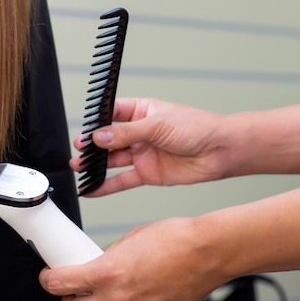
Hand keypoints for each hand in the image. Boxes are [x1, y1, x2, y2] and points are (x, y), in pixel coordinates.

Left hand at [38, 216, 226, 300]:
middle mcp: (118, 296)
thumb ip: (108, 257)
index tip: (50, 277)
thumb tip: (95, 263)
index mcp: (107, 271)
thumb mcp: (129, 238)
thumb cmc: (175, 238)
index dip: (49, 280)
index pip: (60, 284)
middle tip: (75, 292)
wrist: (209, 249)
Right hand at [71, 98, 229, 196]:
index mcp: (142, 112)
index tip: (84, 129)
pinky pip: (122, 180)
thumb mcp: (158, 125)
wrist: (220, 152)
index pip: (112, 114)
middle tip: (79, 150)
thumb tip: (100, 137)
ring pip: (112, 160)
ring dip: (95, 165)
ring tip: (79, 167)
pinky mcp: (147, 173)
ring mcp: (142, 154)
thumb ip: (126, 133)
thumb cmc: (198, 128)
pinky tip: (92, 189)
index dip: (97, 122)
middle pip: (108, 139)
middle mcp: (139, 133)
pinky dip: (106, 186)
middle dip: (92, 145)